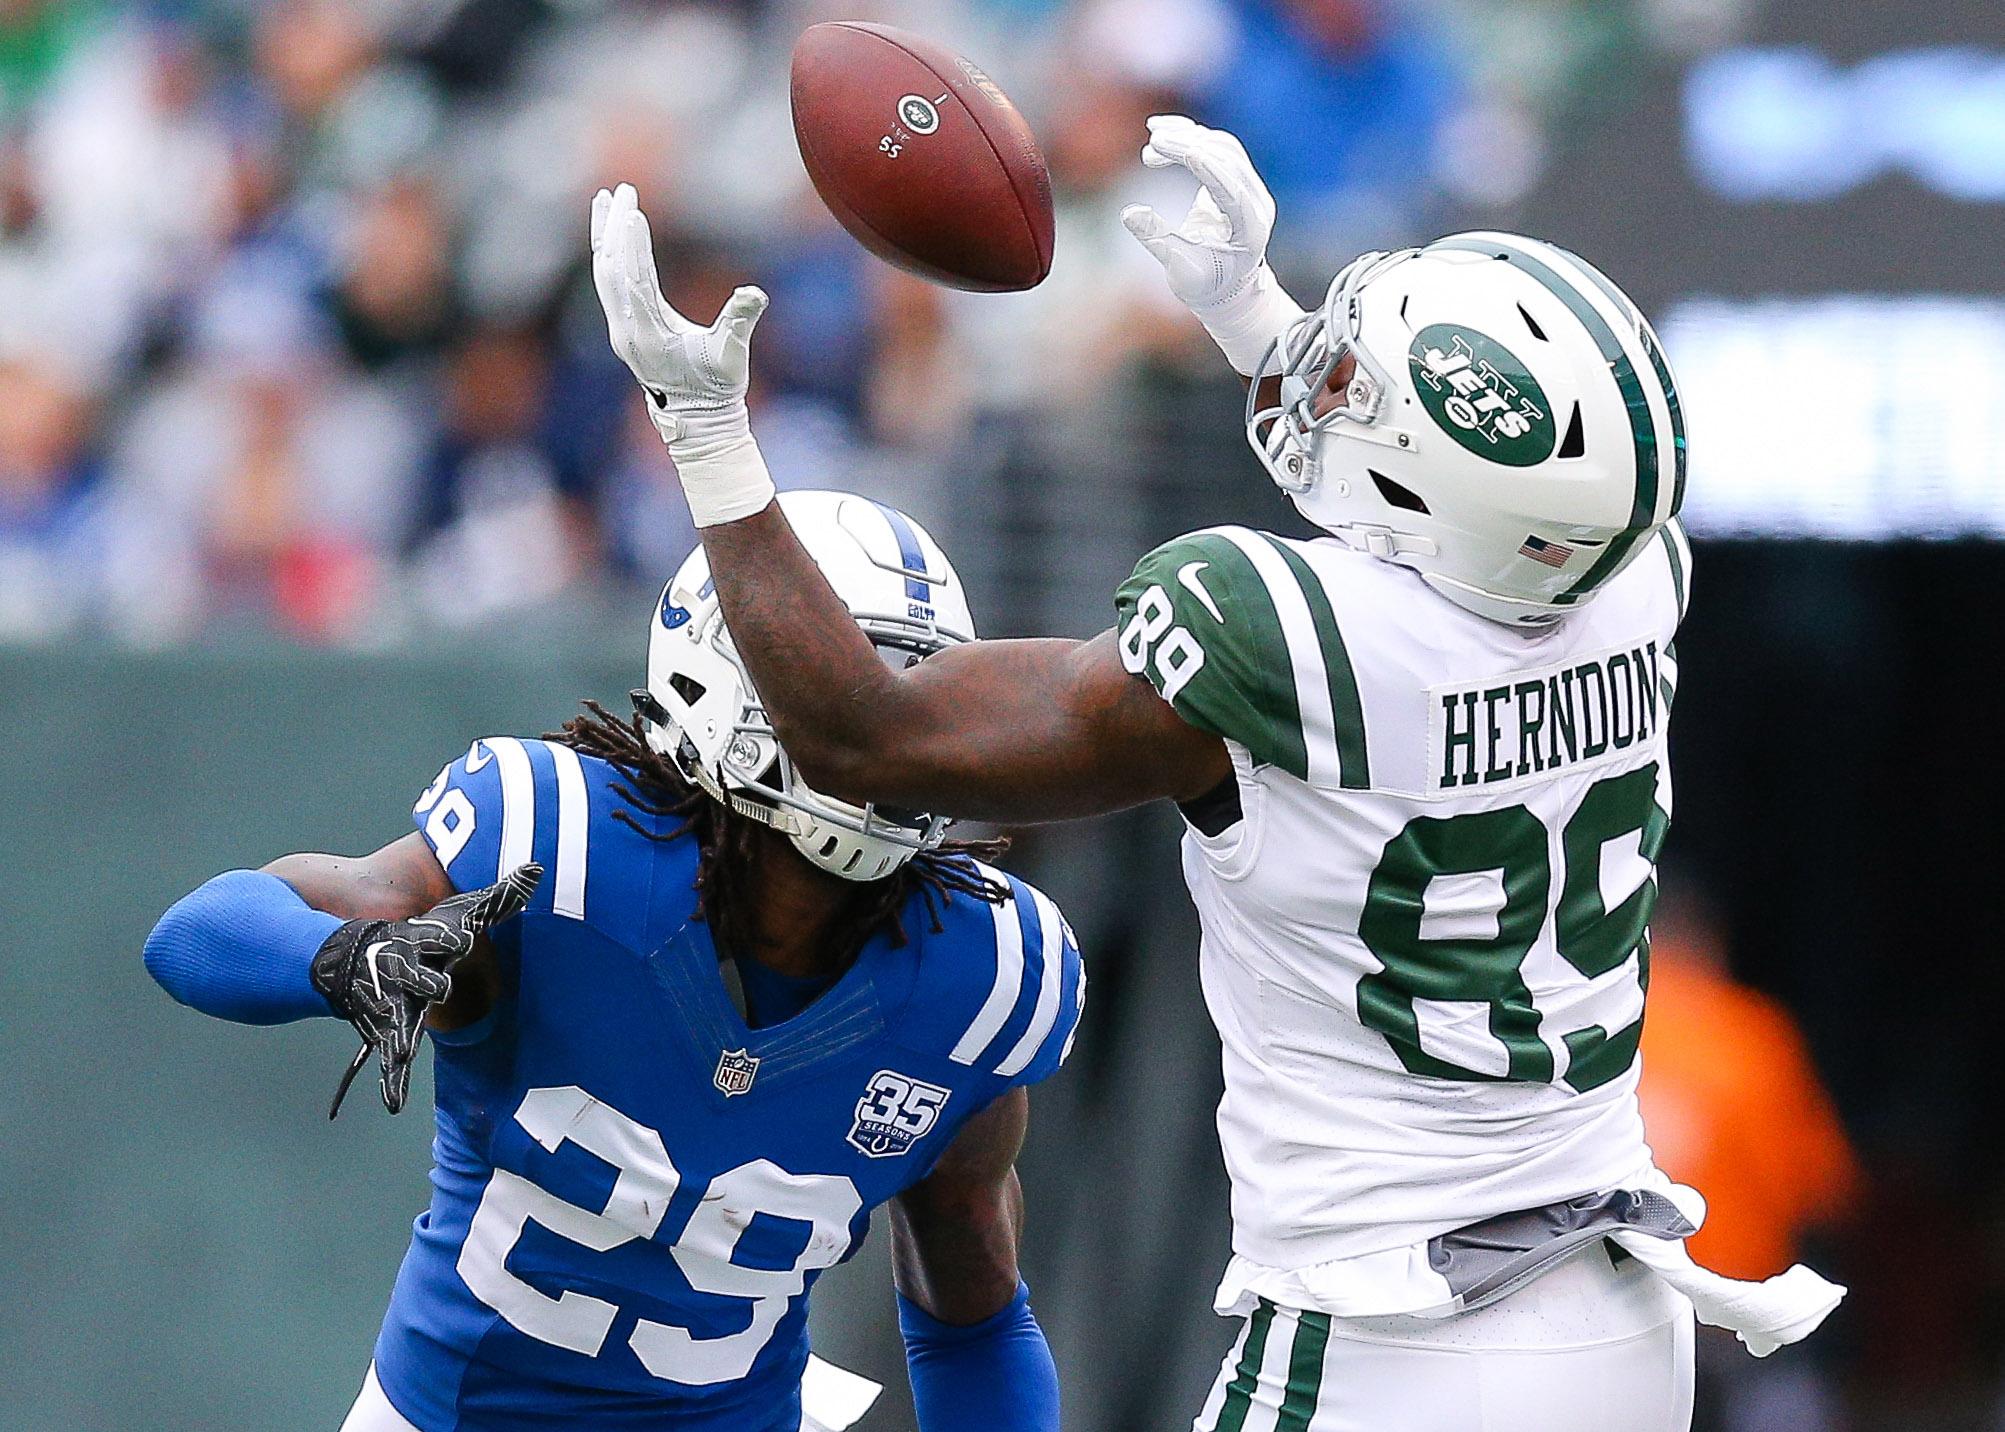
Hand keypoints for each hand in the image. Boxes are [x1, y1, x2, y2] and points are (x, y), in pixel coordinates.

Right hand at [311, 863, 540, 1116]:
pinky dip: (391, 1083)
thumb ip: (502, 896)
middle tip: (438, 986)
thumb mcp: (462, 913)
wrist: (361, 958)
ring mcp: (396, 1005)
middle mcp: (408, 973)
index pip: (440, 938)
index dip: (451, 937)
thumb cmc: (425, 933)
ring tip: (400, 1053)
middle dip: (428, 982)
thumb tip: (538, 867)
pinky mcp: (389, 1031)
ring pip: (400, 1023)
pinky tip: (393, 1104)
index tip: (463, 935)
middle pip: (421, 979)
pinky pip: (389, 1062)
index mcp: (425, 942)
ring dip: (401, 1038)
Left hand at [590, 182, 767, 444]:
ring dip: (603, 235)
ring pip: (603, 273)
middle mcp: (626, 330)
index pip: (636, 281)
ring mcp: (620, 329)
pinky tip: (611, 234)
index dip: (633, 246)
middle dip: (614, 228)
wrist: (697, 420)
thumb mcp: (732, 355)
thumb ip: (740, 322)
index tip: (634, 212)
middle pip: (610, 269)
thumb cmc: (717, 388)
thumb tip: (754, 294)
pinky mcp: (622, 327)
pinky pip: (607, 282)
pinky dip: (607, 253)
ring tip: (606, 199)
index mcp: (649, 334)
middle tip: (622, 190)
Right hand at [1120, 115, 1277, 312]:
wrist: (1229, 289)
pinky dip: (1191, 137)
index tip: (1178, 148)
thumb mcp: (1180, 272)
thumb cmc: (1206, 286)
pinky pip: (1217, 147)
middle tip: (1152, 144)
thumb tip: (1128, 213)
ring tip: (1152, 142)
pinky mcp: (1238, 178)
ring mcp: (1251, 188)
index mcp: (1250, 230)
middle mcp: (1257, 203)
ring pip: (1223, 147)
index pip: (1231, 188)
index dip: (1206, 166)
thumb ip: (1157, 240)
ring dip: (1188, 138)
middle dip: (1189, 146)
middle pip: (1227, 159)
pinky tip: (1162, 132)